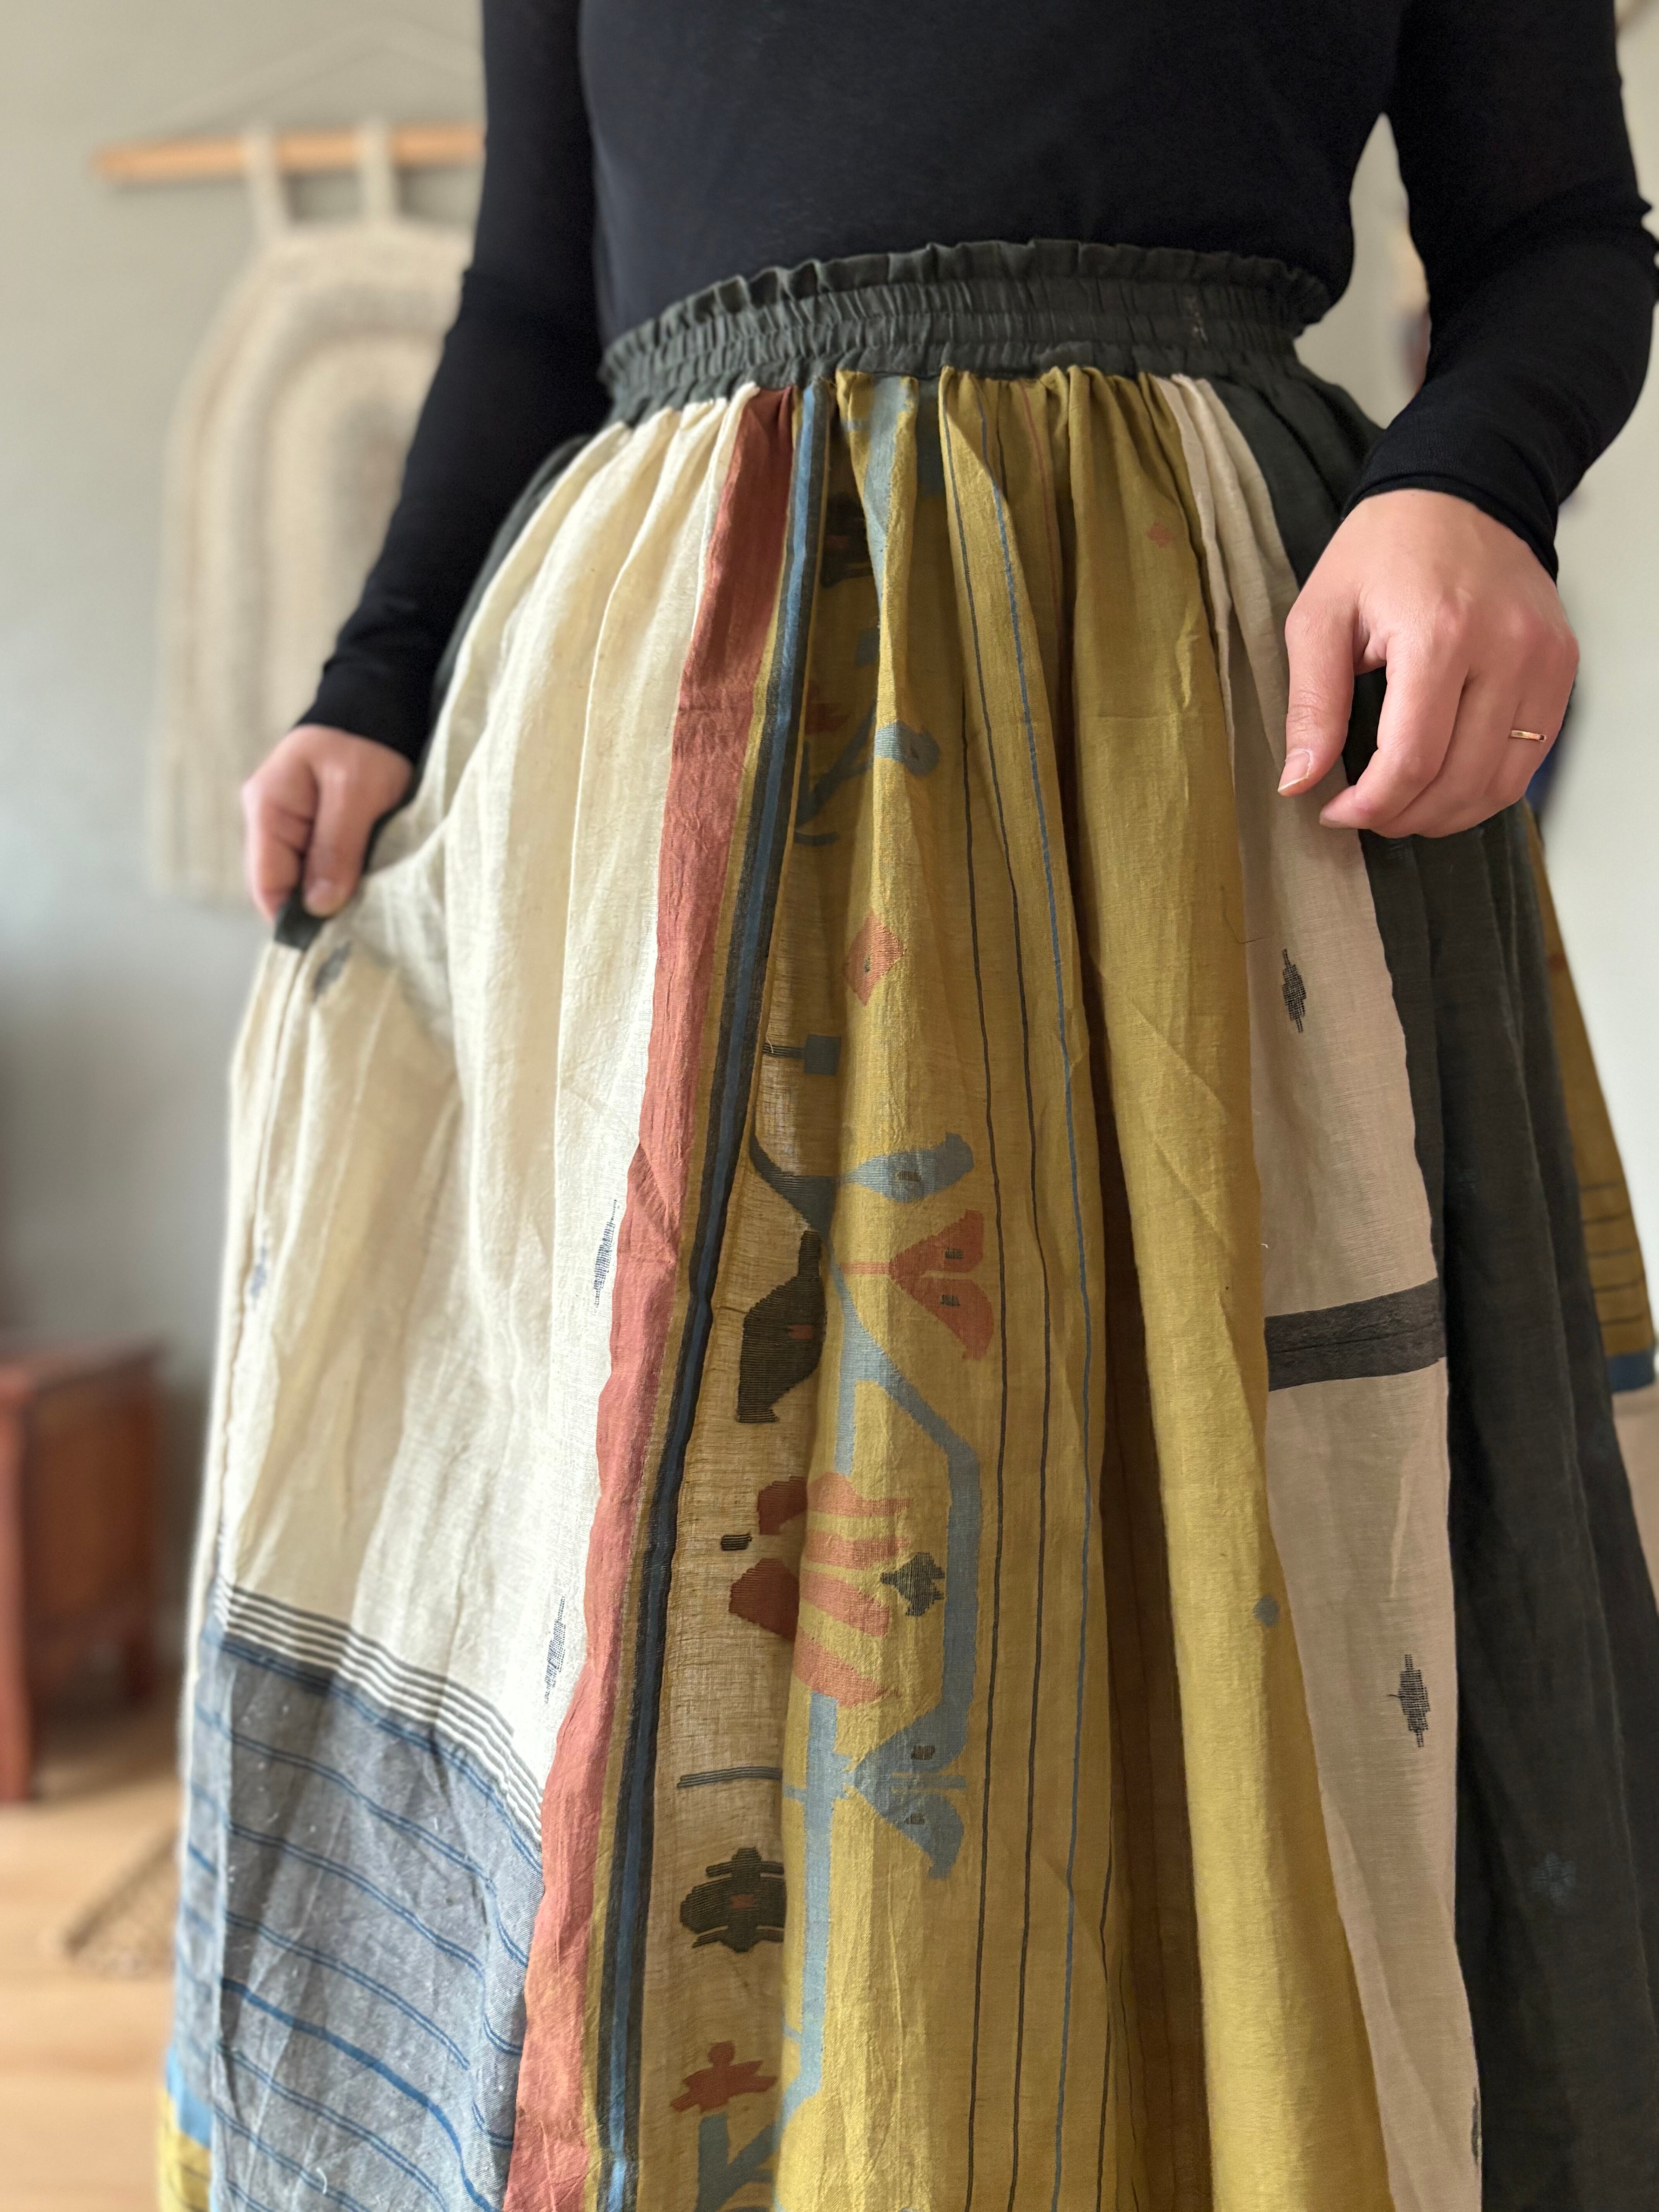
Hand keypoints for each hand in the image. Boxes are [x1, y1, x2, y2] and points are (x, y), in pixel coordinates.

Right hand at [241, 724, 412, 921]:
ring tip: (366, 909)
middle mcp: (270, 820)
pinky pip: (319, 866)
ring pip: (303, 879)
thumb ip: (335, 846)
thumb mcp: (355, 793)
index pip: (266, 883)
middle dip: (316, 909)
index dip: (293, 917)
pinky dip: (341, 880)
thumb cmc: (366, 741)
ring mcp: (290, 825)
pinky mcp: (315, 827)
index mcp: (268, 808)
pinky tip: (365, 889)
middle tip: (359, 928)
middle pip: (282, 886)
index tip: (332, 940)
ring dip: (331, 895)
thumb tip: (319, 905)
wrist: (379, 704)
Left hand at [1278, 488, 1576, 837]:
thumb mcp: (1320, 616)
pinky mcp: (1561, 666)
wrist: (1458, 494)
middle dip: (1403, 817)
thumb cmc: (1383, 550)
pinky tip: (1445, 782)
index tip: (1336, 811)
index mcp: (1439, 633)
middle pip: (1459, 781)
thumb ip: (1312, 704)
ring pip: (1502, 783)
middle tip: (1365, 814)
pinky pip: (1531, 757)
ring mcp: (1543, 660)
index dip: (1370, 805)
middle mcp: (1504, 649)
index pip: (1411, 760)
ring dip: (1447, 814)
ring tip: (1403, 806)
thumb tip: (1298, 781)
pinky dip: (1487, 786)